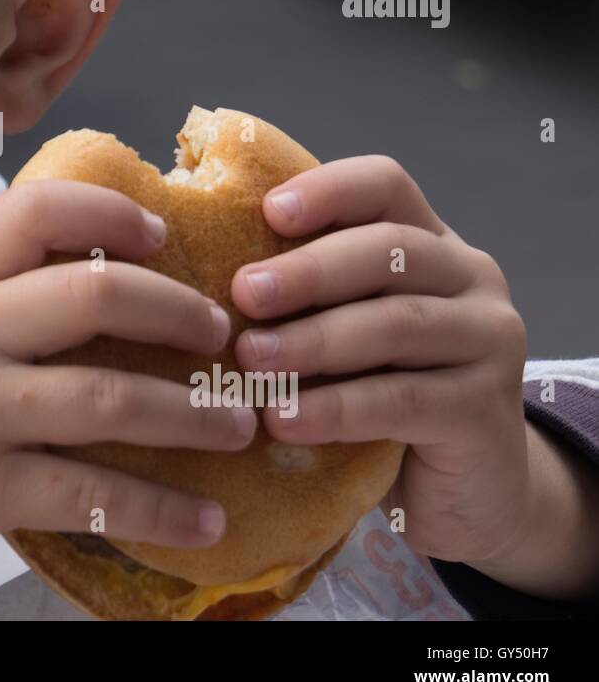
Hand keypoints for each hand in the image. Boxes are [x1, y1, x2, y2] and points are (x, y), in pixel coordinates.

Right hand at [0, 178, 257, 585]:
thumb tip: (77, 284)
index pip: (39, 209)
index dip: (114, 213)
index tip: (160, 235)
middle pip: (98, 293)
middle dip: (181, 312)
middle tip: (222, 334)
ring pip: (111, 394)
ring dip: (194, 412)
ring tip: (239, 424)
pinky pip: (93, 492)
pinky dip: (160, 508)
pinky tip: (202, 519)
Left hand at [228, 154, 529, 567]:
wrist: (460, 496)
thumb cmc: (376, 400)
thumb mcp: (340, 335)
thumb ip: (298, 299)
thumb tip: (193, 272)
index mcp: (429, 241)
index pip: (386, 185)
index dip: (328, 190)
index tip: (268, 212)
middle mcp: (469, 278)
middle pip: (390, 249)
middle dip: (308, 271)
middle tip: (242, 295)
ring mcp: (489, 341)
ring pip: (397, 323)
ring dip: (314, 340)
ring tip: (250, 359)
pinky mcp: (487, 411)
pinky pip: (404, 400)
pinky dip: (336, 408)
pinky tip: (284, 419)